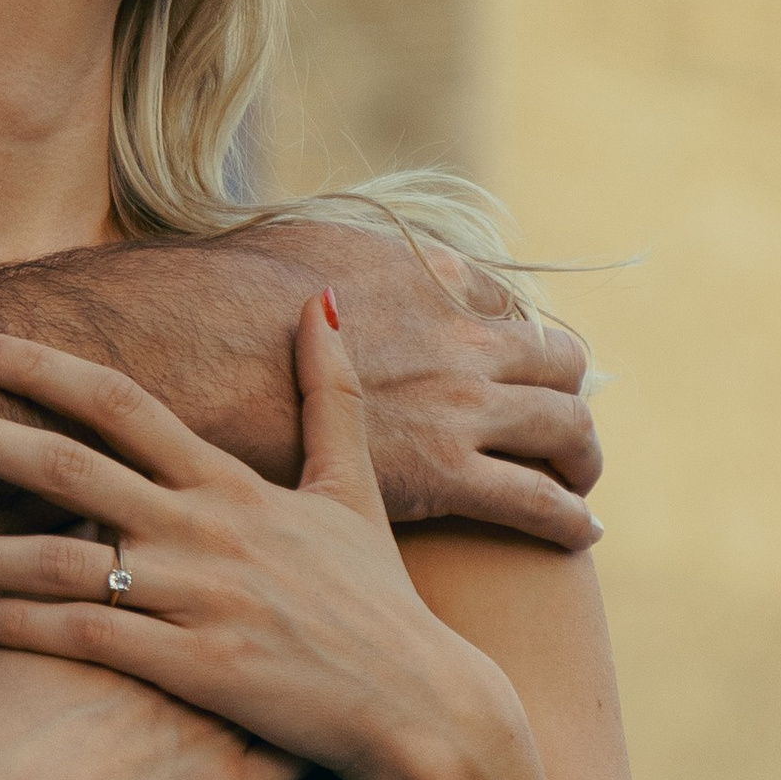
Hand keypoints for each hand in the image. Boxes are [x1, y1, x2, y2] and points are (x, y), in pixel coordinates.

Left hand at [0, 304, 518, 779]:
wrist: (422, 709)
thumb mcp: (357, 491)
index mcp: (232, 484)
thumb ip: (332, 396)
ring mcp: (194, 599)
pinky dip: (17, 623)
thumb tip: (320, 303)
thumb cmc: (381, 605)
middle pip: (64, 466)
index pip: (120, 404)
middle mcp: (203, 530)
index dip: (42, 367)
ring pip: (56, 559)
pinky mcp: (190, 667)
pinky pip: (85, 638)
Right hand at [259, 224, 600, 551]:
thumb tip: (344, 283)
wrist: (199, 353)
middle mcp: (463, 336)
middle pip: (561, 364)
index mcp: (435, 275)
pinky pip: (539, 501)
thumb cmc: (227, 302)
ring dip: (581, 455)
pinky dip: (570, 517)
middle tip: (563, 428)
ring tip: (579, 483)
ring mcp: (460, 404)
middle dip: (567, 395)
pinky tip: (580, 533)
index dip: (518, 343)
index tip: (513, 370)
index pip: (511, 307)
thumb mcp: (306, 246)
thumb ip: (349, 265)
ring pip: (568, 428)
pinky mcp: (444, 472)